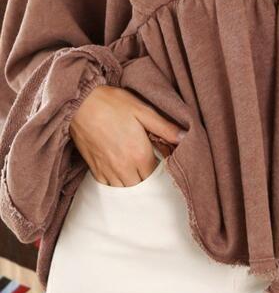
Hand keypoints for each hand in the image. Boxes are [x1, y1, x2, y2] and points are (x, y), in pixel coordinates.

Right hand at [68, 85, 185, 186]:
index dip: (161, 169)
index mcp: (139, 155)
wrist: (80, 103)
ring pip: (125, 189)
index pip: (156, 175)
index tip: (161, 159)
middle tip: (149, 165)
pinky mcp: (94, 169)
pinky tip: (120, 173)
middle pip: (142, 186)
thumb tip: (185, 137)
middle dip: (148, 179)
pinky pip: (108, 187)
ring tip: (136, 170)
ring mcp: (107, 170)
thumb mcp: (143, 111)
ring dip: (133, 183)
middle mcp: (124, 168)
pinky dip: (116, 184)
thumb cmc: (113, 104)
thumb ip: (165, 128)